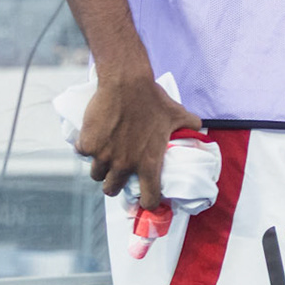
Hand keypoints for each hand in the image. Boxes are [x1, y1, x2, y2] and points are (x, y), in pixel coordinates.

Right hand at [77, 72, 202, 210]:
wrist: (126, 83)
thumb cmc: (154, 99)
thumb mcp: (177, 115)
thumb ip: (190, 126)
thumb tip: (200, 129)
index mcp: (148, 163)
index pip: (149, 198)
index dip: (148, 201)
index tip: (146, 198)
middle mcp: (125, 165)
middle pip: (112, 190)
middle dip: (115, 185)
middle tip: (118, 173)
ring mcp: (104, 156)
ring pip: (97, 174)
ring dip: (101, 168)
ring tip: (106, 155)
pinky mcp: (87, 145)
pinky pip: (83, 154)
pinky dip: (86, 148)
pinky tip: (93, 138)